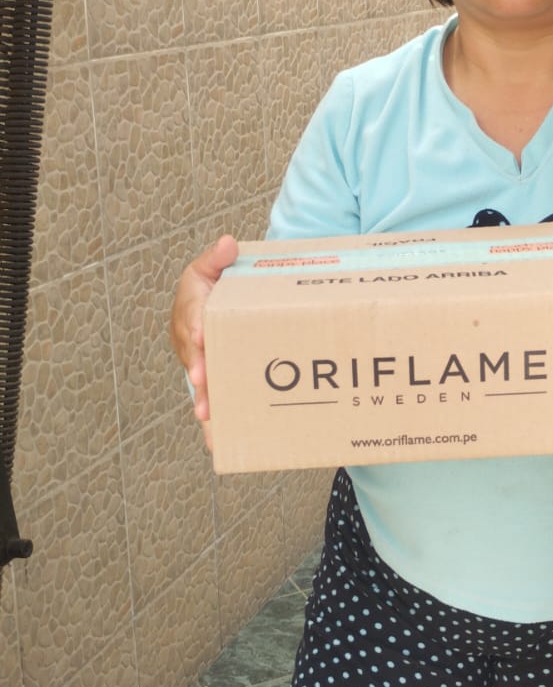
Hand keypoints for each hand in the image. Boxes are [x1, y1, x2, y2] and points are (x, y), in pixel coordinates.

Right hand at [169, 234, 237, 451]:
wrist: (207, 307)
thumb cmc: (210, 287)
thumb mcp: (210, 267)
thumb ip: (217, 257)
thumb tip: (228, 243)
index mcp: (191, 308)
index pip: (192, 315)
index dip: (196, 325)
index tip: (200, 334)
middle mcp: (190, 338)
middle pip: (194, 355)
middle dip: (198, 368)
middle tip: (203, 380)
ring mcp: (198, 361)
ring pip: (199, 382)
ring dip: (203, 398)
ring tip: (208, 416)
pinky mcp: (209, 379)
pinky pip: (209, 399)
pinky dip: (212, 420)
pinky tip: (218, 443)